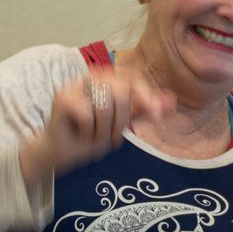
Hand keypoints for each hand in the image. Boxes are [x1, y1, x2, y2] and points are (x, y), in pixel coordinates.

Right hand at [19, 69, 173, 187]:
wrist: (61, 153)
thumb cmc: (90, 136)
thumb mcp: (122, 124)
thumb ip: (144, 111)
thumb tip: (171, 102)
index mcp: (108, 80)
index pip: (132, 80)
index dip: (145, 95)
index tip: (156, 114)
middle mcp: (92, 78)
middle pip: (121, 92)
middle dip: (120, 121)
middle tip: (112, 136)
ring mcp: (75, 85)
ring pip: (105, 104)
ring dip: (104, 130)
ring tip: (95, 136)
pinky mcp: (62, 98)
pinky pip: (88, 114)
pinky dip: (88, 131)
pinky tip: (80, 134)